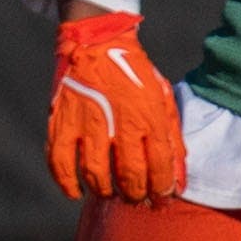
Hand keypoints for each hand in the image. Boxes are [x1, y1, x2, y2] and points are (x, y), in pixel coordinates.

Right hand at [48, 10, 185, 203]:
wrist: (97, 40)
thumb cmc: (134, 73)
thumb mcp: (163, 99)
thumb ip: (172, 138)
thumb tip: (179, 179)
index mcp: (148, 115)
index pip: (159, 167)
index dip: (162, 190)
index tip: (161, 199)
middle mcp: (118, 122)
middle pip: (129, 177)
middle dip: (136, 195)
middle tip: (136, 199)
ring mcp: (87, 123)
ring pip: (96, 175)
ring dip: (106, 192)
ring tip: (112, 193)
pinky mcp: (61, 122)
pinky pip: (60, 164)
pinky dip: (68, 184)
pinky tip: (78, 192)